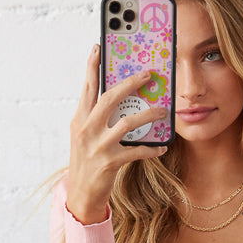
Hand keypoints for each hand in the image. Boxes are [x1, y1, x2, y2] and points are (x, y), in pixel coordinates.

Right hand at [66, 44, 167, 223]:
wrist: (81, 194)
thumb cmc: (88, 162)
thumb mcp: (86, 136)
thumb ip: (97, 117)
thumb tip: (119, 98)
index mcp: (80, 119)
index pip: (87, 87)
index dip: (92, 66)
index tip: (98, 47)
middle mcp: (86, 129)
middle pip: (109, 98)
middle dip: (129, 83)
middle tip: (147, 74)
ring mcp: (97, 146)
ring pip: (126, 122)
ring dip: (148, 115)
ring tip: (162, 111)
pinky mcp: (109, 162)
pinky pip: (136, 151)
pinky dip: (151, 149)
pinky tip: (162, 147)